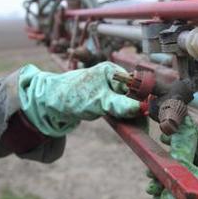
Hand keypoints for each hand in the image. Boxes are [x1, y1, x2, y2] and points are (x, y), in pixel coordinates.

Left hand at [17, 62, 140, 136]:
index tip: (146, 114)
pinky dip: (125, 118)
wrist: (51, 104)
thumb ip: (121, 105)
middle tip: (141, 125)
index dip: (142, 100)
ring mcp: (110, 89)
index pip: (136, 85)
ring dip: (132, 115)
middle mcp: (113, 78)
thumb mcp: (99, 101)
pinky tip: (128, 125)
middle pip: (135, 94)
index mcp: (112, 71)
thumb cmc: (72, 96)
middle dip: (138, 110)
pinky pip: (122, 109)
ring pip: (129, 104)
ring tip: (136, 127)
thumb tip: (142, 108)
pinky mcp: (106, 100)